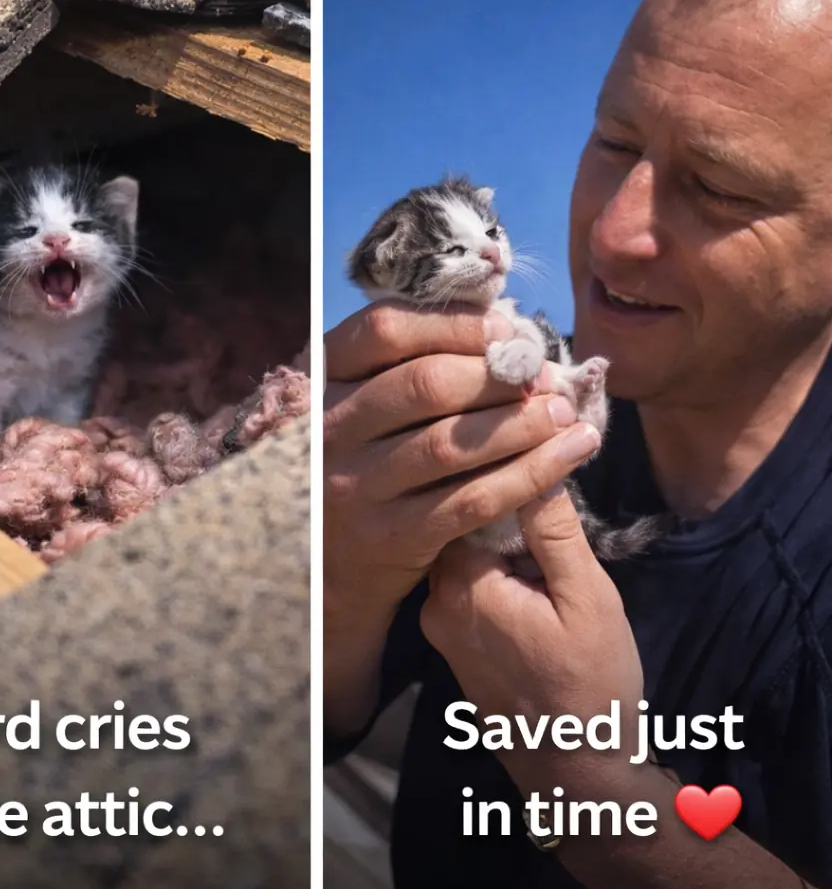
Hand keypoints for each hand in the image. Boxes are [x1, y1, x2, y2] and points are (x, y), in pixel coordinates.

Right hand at [324, 301, 599, 622]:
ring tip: (564, 414)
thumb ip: (407, 365)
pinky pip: (472, 499)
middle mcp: (329, 431)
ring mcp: (355, 486)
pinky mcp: (391, 537)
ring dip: (522, 424)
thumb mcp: (359, 407)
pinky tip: (567, 456)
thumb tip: (502, 334)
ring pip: (453, 443)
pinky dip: (530, 474)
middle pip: (425, 384)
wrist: (328, 564)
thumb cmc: (363, 465)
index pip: (384, 330)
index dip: (454, 325)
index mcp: (320, 381)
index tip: (506, 332)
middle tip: (545, 379)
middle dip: (499, 377)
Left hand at [421, 483, 643, 790]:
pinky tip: (533, 568)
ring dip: (501, 537)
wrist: (574, 772)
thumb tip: (537, 466)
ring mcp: (439, 626)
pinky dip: (496, 568)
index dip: (506, 474)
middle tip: (550, 488)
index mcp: (461, 587)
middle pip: (461, 525)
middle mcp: (435, 603)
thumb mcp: (587, 598)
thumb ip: (554, 532)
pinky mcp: (451, 642)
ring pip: (464, 553)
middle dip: (503, 503)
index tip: (540, 454)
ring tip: (549, 528)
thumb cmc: (590, 684)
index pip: (467, 501)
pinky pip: (468, 584)